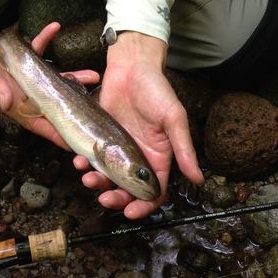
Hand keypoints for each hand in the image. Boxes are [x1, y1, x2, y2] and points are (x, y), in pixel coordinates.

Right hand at [0, 0, 97, 147]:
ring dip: (71, 77)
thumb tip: (8, 102)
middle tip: (96, 108)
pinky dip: (45, 41)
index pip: (35, 122)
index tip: (74, 144)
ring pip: (51, 81)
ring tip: (91, 74)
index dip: (54, 134)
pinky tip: (54, 27)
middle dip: (74, 106)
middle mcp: (18, 91)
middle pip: (51, 104)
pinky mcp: (19, 59)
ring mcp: (20, 76)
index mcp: (8, 99)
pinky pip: (37, 52)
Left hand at [74, 31, 202, 218]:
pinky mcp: (100, 136)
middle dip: (116, 198)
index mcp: (158, 157)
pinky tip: (79, 160)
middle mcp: (137, 157)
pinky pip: (91, 157)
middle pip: (127, 190)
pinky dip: (84, 162)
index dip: (144, 206)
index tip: (131, 212)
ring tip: (88, 178)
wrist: (131, 65)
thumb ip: (184, 149)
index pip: (153, 192)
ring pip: (107, 177)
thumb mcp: (174, 118)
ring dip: (97, 183)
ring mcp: (117, 148)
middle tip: (105, 198)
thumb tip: (198, 179)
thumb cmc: (157, 89)